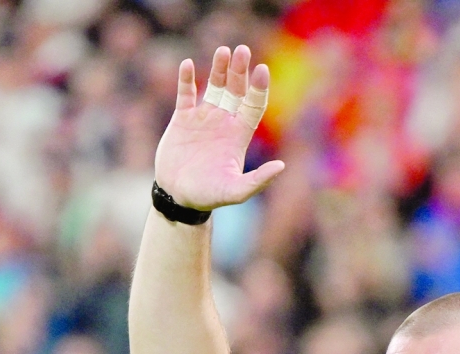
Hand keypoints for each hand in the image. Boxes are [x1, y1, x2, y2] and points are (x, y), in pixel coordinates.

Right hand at [154, 45, 284, 210]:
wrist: (178, 196)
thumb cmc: (208, 195)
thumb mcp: (235, 191)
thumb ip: (257, 180)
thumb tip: (281, 167)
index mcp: (239, 135)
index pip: (253, 105)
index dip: (258, 88)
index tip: (262, 70)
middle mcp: (224, 122)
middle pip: (236, 90)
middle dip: (240, 71)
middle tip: (243, 51)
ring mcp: (203, 118)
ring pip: (214, 86)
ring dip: (219, 68)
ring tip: (223, 50)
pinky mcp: (182, 119)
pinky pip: (186, 94)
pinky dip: (186, 79)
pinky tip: (187, 64)